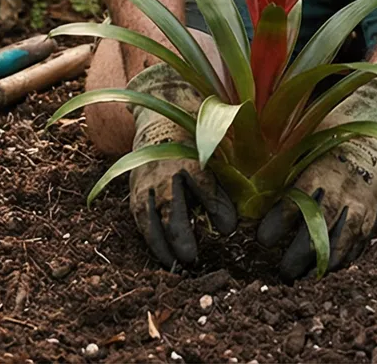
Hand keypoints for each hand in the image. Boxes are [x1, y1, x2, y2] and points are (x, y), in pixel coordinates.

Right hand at [125, 64, 236, 266]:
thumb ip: (230, 179)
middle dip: (178, 233)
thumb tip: (241, 217)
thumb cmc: (198, 132)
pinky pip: (139, 218)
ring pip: (148, 216)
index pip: (201, 182)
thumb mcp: (218, 147)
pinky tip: (164, 259)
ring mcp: (144, 180)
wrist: (159, 111)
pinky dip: (150, 239)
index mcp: (188, 153)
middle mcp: (162, 168)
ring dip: (161, 243)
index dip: (215, 207)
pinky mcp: (135, 190)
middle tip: (192, 257)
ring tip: (176, 265)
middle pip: (167, 204)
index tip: (229, 228)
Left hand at [257, 74, 376, 278]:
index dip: (277, 225)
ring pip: (339, 247)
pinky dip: (340, 262)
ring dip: (318, 266)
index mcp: (321, 170)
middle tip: (280, 270)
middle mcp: (342, 191)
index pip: (295, 204)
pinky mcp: (372, 216)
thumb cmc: (334, 130)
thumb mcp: (307, 138)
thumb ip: (284, 162)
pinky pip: (357, 247)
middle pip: (317, 234)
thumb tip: (248, 182)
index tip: (262, 238)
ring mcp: (360, 207)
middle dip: (296, 257)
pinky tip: (324, 270)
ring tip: (300, 277)